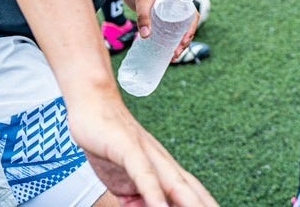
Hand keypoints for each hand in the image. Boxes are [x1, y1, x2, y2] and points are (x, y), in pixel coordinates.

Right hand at [65, 90, 216, 206]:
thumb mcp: (125, 183)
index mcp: (164, 171)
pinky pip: (144, 174)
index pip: (193, 195)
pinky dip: (154, 193)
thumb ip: (140, 200)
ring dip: (190, 205)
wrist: (93, 102)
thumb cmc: (110, 141)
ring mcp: (149, 154)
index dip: (206, 206)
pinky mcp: (129, 148)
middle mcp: (162, 163)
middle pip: (192, 193)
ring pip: (176, 185)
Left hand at [119, 0, 197, 57]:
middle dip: (184, 42)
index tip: (184, 41)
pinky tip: (162, 50)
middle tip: (175, 54)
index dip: (191, 29)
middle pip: (185, 26)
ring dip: (176, 43)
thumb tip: (146, 36)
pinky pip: (166, 29)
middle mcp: (175, 5)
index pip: (192, 15)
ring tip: (171, 57)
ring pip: (176, 29)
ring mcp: (166, 10)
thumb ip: (143, 16)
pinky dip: (166, 40)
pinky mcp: (157, 15)